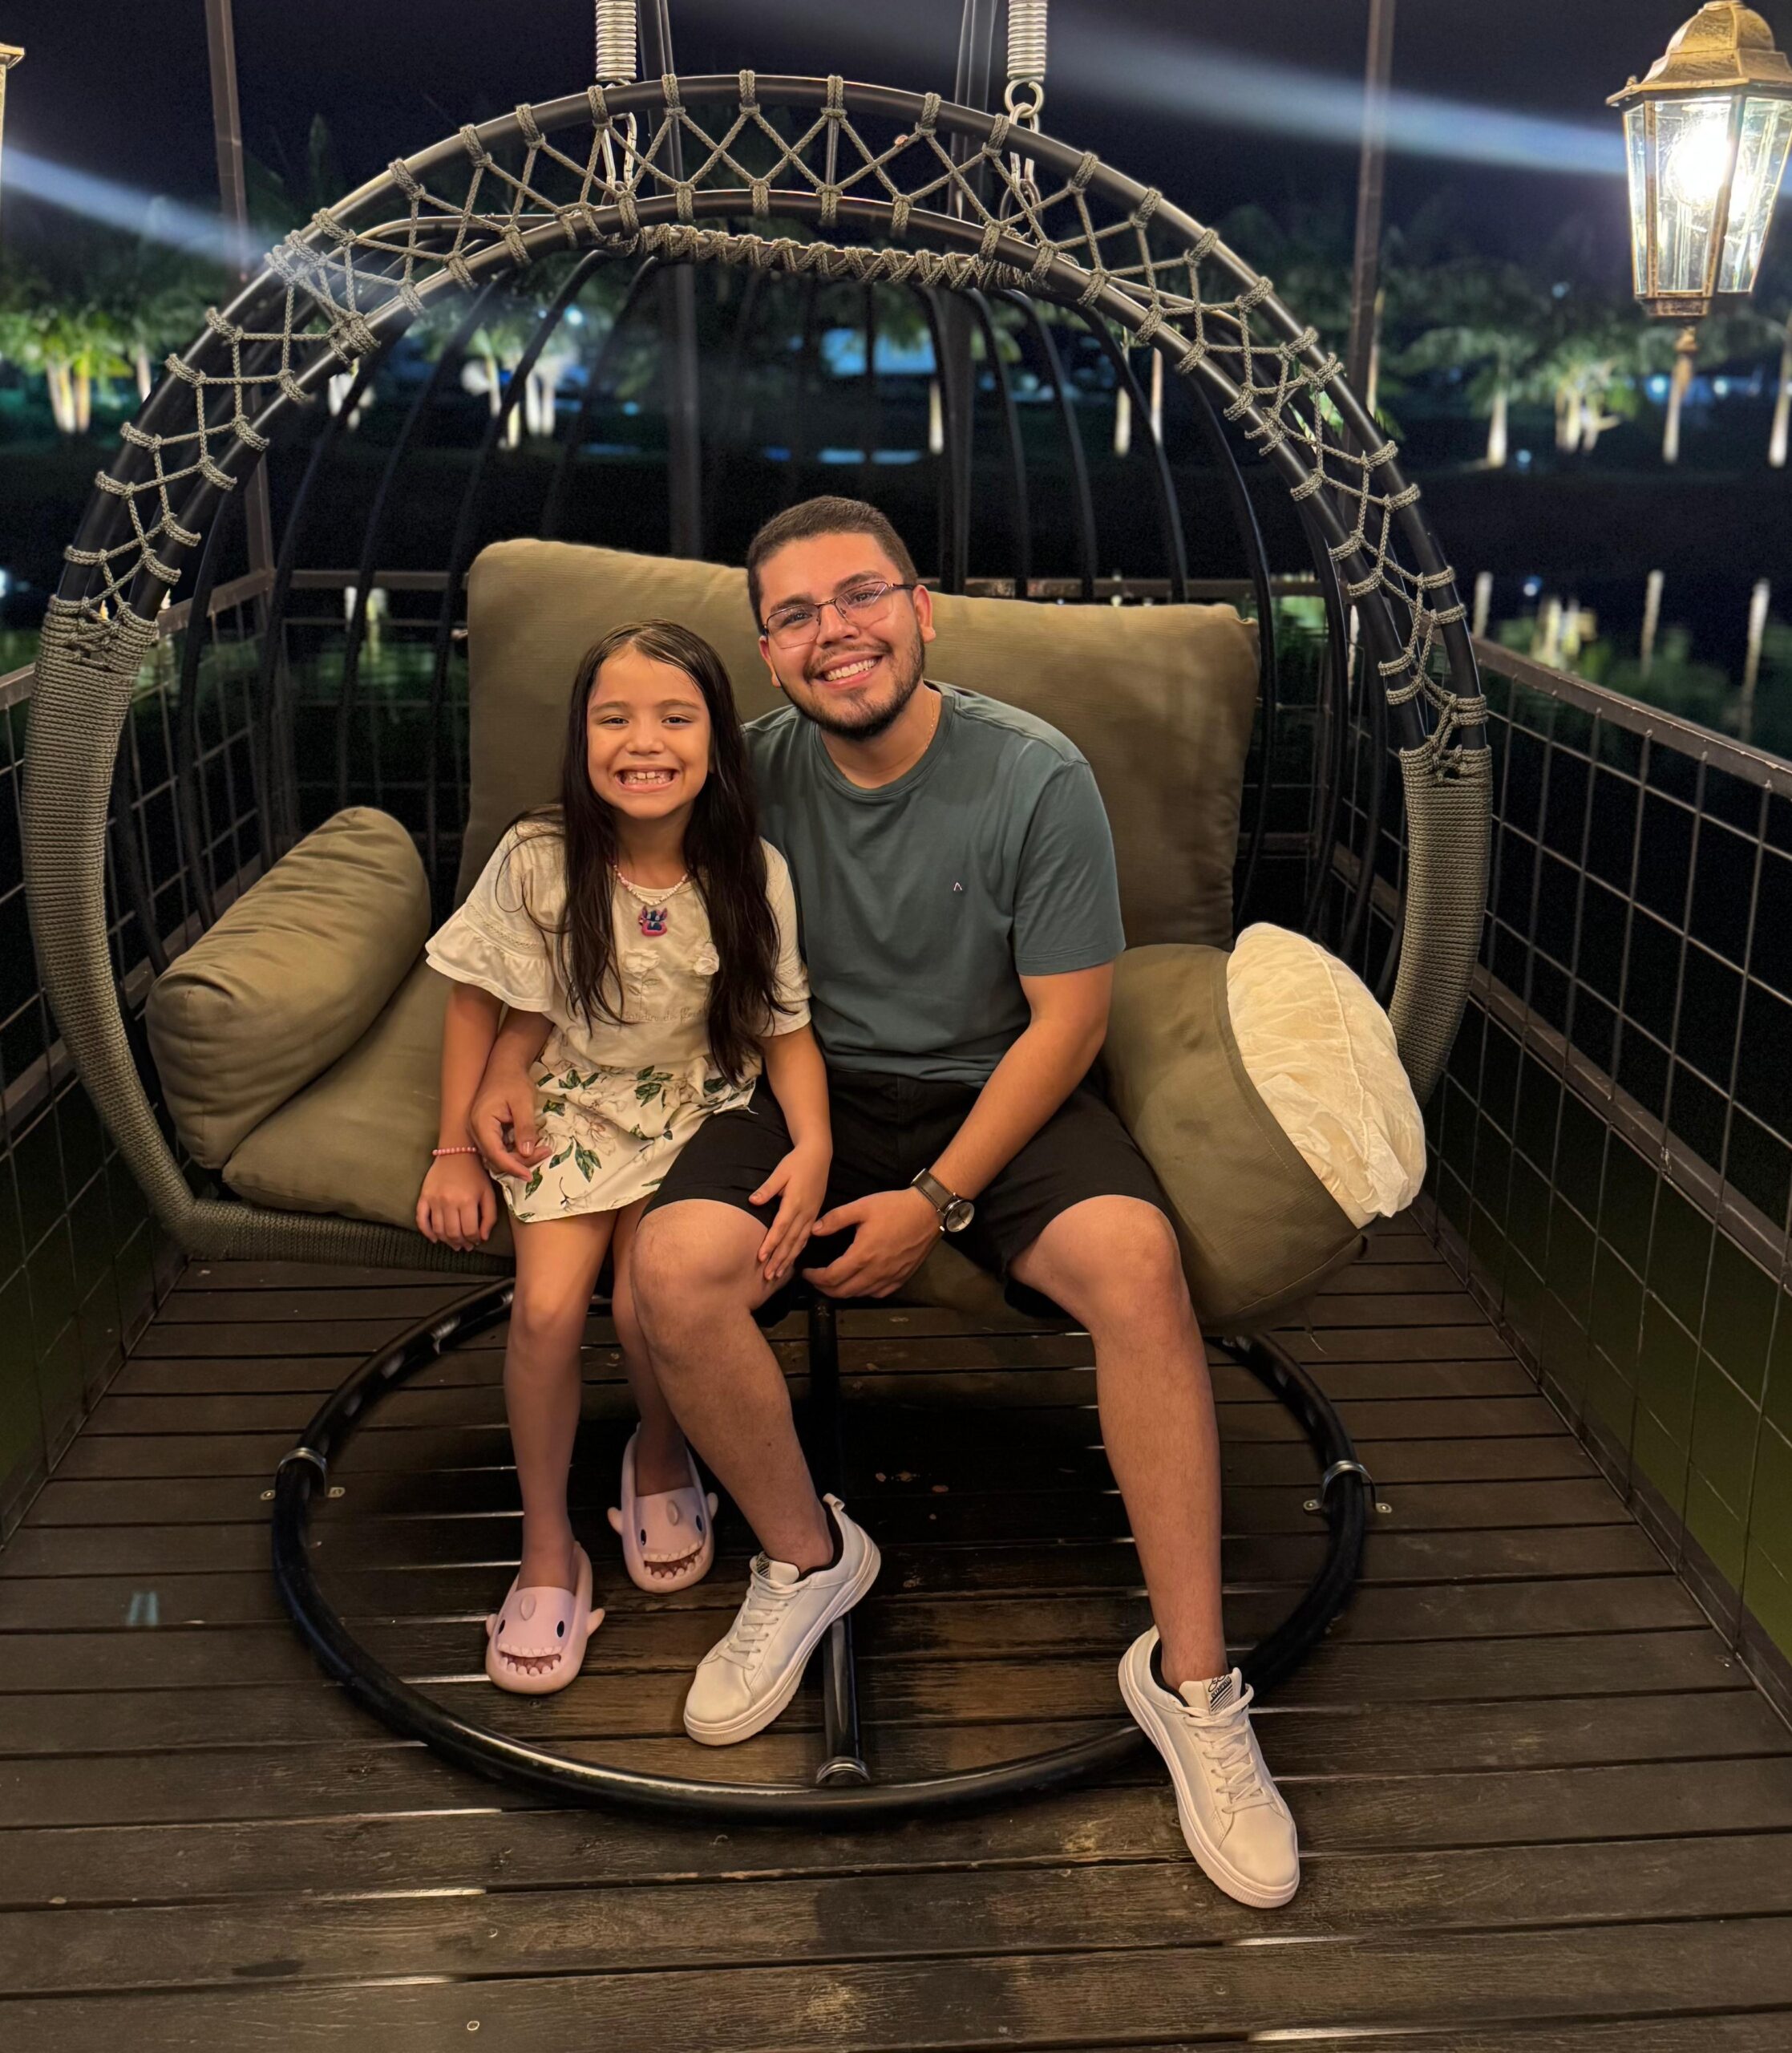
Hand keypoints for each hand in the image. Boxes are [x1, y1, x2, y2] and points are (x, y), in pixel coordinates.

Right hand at [416, 1153, 496, 1250]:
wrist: (456, 1153)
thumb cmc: (476, 1174)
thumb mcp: (489, 1193)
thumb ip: (489, 1216)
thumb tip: (483, 1237)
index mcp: (467, 1200)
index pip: (469, 1231)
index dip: (474, 1240)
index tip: (476, 1241)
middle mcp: (449, 1202)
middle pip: (453, 1233)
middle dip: (460, 1243)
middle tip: (465, 1246)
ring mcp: (434, 1200)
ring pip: (438, 1230)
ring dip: (446, 1241)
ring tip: (454, 1243)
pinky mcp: (424, 1197)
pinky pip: (421, 1219)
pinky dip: (426, 1232)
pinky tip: (435, 1239)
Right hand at [470, 1062, 548, 1178]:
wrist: (504, 1066)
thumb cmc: (513, 1081)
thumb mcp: (523, 1102)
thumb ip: (525, 1128)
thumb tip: (527, 1153)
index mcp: (481, 1123)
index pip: (495, 1155)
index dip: (513, 1167)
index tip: (529, 1175)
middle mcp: (474, 1130)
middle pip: (495, 1158)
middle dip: (520, 1162)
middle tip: (545, 1152)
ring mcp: (478, 1132)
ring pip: (497, 1155)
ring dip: (517, 1158)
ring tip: (542, 1150)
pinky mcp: (485, 1132)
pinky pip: (497, 1148)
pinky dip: (513, 1151)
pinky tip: (530, 1146)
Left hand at [750, 1141, 831, 1284]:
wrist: (818, 1155)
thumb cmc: (797, 1162)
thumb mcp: (781, 1171)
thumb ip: (768, 1188)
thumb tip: (752, 1201)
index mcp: (795, 1202)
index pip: (781, 1227)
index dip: (771, 1243)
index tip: (761, 1257)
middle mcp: (805, 1212)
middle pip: (790, 1240)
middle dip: (779, 1259)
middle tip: (768, 1276)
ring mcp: (811, 1215)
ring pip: (799, 1242)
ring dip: (788, 1259)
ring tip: (777, 1274)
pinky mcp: (814, 1215)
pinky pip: (806, 1237)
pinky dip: (798, 1251)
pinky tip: (792, 1260)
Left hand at [801, 1186, 940, 1299]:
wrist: (928, 1211)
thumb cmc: (895, 1207)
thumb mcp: (862, 1206)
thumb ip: (835, 1219)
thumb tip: (814, 1230)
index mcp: (862, 1255)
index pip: (831, 1277)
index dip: (814, 1278)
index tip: (806, 1272)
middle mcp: (875, 1271)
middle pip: (842, 1292)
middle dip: (824, 1288)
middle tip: (815, 1280)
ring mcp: (890, 1277)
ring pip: (860, 1295)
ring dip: (842, 1291)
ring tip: (833, 1282)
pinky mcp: (902, 1278)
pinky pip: (878, 1293)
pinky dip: (863, 1292)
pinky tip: (859, 1283)